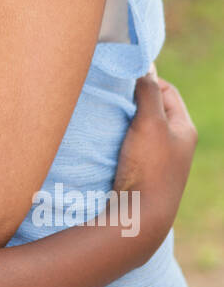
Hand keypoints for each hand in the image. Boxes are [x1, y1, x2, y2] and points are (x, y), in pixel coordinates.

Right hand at [112, 69, 196, 254]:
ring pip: (137, 127)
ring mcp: (156, 159)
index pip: (167, 90)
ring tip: (104, 114)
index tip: (123, 80)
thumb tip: (143, 70)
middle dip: (131, 99)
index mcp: (184, 129)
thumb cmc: (150, 167)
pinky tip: (102, 137)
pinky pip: (127, 145)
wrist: (139, 216)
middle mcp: (174, 143)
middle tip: (110, 94)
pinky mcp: (139, 171)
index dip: (146, 80)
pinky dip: (116, 137)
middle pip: (152, 108)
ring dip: (122, 119)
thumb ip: (148, 93)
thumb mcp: (151, 122)